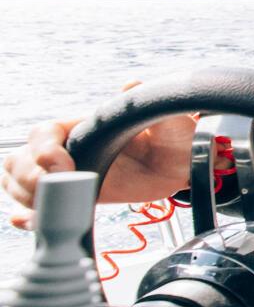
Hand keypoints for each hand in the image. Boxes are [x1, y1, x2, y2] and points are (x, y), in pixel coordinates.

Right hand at [2, 81, 195, 226]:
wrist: (182, 166)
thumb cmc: (174, 138)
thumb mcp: (168, 120)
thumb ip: (149, 105)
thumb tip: (131, 85)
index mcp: (84, 126)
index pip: (43, 133)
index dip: (43, 150)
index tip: (63, 166)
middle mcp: (69, 149)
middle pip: (21, 160)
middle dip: (29, 177)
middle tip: (58, 191)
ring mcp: (67, 174)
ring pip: (19, 182)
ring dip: (25, 195)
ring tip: (50, 206)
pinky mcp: (72, 198)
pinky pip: (35, 206)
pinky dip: (26, 215)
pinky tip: (30, 221)